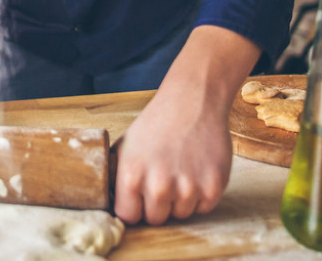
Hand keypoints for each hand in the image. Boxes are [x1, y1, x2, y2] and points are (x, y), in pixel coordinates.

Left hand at [113, 85, 232, 224]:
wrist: (192, 101)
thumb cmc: (156, 124)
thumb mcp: (125, 146)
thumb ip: (117, 177)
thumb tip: (108, 202)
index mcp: (131, 176)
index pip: (128, 217)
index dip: (134, 207)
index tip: (139, 199)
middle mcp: (159, 185)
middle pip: (156, 219)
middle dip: (158, 204)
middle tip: (162, 180)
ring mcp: (188, 188)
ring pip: (181, 215)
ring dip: (181, 199)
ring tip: (180, 169)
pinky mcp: (213, 187)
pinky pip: (203, 208)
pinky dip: (201, 195)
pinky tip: (196, 169)